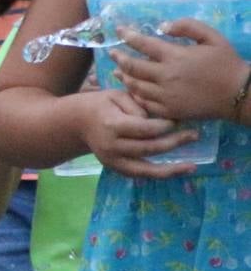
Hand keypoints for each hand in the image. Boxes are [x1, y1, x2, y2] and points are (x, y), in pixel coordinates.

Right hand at [78, 89, 199, 178]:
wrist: (77, 122)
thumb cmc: (101, 104)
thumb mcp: (117, 95)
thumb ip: (138, 105)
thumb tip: (158, 121)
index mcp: (111, 125)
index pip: (144, 129)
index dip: (164, 126)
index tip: (177, 119)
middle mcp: (111, 146)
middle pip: (148, 148)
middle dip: (174, 142)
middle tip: (194, 135)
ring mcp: (112, 160)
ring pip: (146, 169)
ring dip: (171, 168)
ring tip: (192, 166)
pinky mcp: (115, 168)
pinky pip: (141, 174)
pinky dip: (160, 175)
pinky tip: (177, 171)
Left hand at [111, 20, 245, 121]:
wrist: (239, 94)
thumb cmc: (226, 63)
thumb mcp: (212, 37)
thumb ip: (188, 26)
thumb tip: (163, 26)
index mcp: (175, 56)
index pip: (143, 44)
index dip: (128, 35)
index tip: (119, 30)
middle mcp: (165, 76)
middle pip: (133, 66)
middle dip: (119, 57)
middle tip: (112, 52)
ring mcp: (165, 95)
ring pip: (135, 86)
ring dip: (124, 76)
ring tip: (118, 70)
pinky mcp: (168, 110)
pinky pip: (144, 103)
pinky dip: (135, 95)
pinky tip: (132, 89)